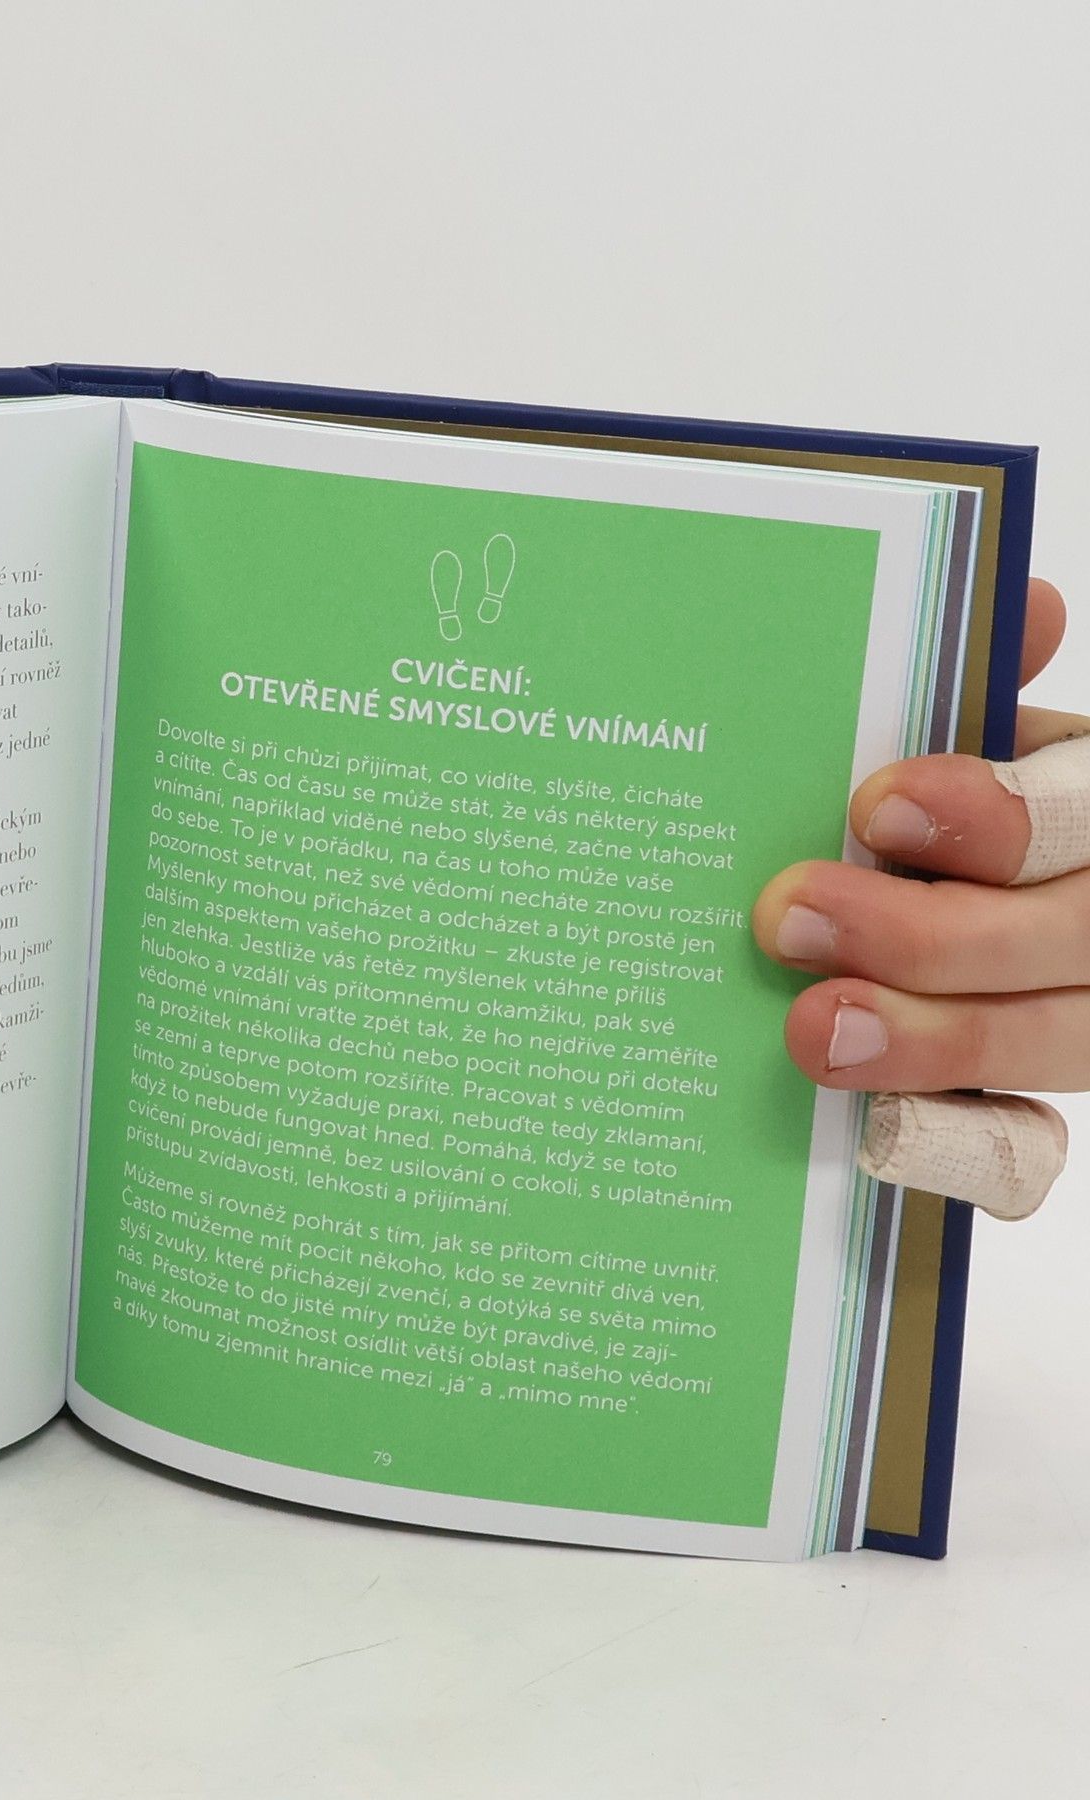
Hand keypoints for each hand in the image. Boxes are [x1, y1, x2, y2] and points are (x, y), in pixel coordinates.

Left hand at [754, 578, 1075, 1218]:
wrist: (963, 897)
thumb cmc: (960, 811)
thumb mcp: (985, 734)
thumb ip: (983, 679)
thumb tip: (1018, 600)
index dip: (998, 813)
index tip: (876, 803)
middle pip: (1071, 940)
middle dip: (930, 934)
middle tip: (789, 915)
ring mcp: (1088, 1016)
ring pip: (1054, 1046)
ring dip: (932, 1044)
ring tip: (812, 1031)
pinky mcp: (1037, 1105)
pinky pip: (1022, 1149)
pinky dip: (951, 1145)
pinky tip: (870, 1134)